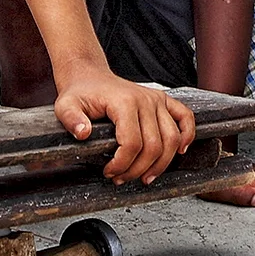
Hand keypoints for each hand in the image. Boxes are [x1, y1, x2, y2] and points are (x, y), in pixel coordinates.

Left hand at [52, 67, 195, 183]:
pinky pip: (185, 117)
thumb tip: (83, 133)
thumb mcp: (66, 106)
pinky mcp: (164, 100)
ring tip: (145, 177)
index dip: (122, 164)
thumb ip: (71, 119)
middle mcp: (145, 99)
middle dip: (138, 169)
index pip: (132, 142)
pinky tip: (180, 151)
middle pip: (153, 146)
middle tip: (121, 178)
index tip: (109, 172)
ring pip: (171, 139)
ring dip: (161, 164)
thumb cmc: (80, 93)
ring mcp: (157, 100)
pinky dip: (187, 135)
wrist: (90, 77)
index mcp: (124, 102)